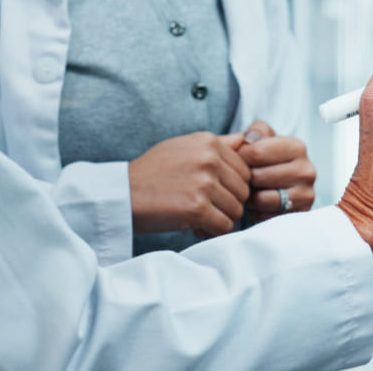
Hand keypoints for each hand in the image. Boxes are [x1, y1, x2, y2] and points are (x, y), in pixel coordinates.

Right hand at [129, 132, 251, 237]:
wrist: (123, 193)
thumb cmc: (152, 172)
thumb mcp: (183, 146)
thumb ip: (218, 144)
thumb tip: (249, 140)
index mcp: (209, 142)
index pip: (245, 170)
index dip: (232, 187)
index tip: (214, 194)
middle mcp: (209, 159)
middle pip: (243, 191)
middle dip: (228, 204)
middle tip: (206, 209)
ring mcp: (204, 183)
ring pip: (236, 210)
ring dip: (220, 219)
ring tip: (199, 217)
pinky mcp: (197, 208)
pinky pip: (224, 227)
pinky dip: (212, 232)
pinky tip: (196, 228)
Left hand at [237, 120, 315, 223]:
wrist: (279, 186)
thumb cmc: (265, 159)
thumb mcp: (260, 139)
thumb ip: (251, 133)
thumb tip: (249, 138)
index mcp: (297, 147)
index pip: (255, 152)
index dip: (238, 157)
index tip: (237, 160)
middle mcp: (306, 171)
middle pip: (257, 176)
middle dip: (243, 178)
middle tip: (243, 178)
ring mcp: (305, 196)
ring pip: (260, 199)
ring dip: (248, 196)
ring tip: (250, 190)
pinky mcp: (298, 216)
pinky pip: (266, 217)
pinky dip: (257, 212)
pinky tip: (258, 205)